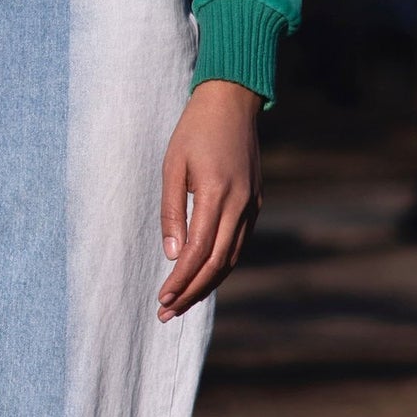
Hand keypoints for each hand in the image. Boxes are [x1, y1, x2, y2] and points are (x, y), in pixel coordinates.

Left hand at [158, 80, 261, 321]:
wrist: (232, 102)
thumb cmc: (194, 130)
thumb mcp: (172, 166)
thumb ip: (172, 211)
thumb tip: (173, 255)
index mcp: (217, 194)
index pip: (199, 252)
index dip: (181, 280)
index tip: (162, 298)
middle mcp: (241, 205)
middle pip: (217, 264)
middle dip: (191, 292)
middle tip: (166, 313)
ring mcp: (252, 206)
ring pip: (231, 259)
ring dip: (207, 285)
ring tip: (181, 303)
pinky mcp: (255, 204)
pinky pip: (238, 244)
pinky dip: (221, 266)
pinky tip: (202, 276)